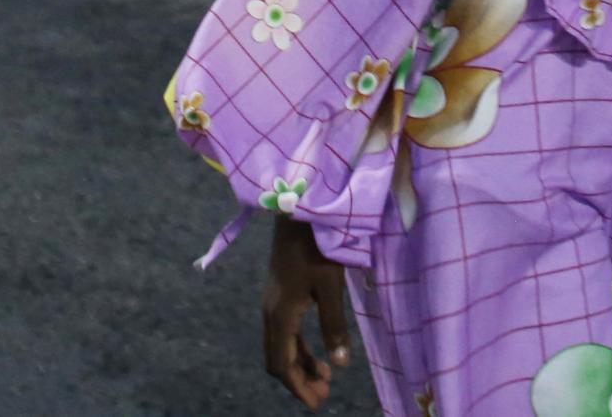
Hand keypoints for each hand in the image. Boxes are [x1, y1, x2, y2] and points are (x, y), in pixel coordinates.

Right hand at [261, 218, 350, 409]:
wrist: (298, 213)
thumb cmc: (319, 247)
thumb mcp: (331, 287)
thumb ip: (334, 325)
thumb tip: (340, 364)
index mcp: (280, 316)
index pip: (281, 365)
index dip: (297, 387)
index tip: (316, 402)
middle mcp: (270, 313)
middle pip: (277, 360)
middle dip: (298, 381)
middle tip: (324, 395)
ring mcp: (273, 303)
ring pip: (281, 346)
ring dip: (300, 364)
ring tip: (326, 377)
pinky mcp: (280, 295)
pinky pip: (285, 331)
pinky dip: (299, 347)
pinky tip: (319, 353)